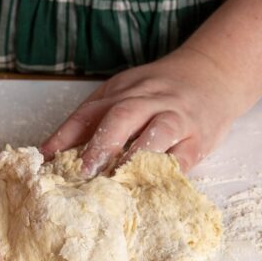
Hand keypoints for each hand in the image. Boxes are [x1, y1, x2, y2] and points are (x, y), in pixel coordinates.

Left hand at [41, 46, 245, 175]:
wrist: (214, 73)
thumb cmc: (161, 92)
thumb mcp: (126, 92)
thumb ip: (94, 119)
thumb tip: (53, 154)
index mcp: (124, 89)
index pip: (90, 110)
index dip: (66, 134)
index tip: (47, 158)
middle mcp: (149, 99)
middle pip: (123, 115)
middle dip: (101, 144)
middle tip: (84, 172)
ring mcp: (177, 117)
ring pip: (157, 132)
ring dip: (135, 157)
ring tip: (117, 180)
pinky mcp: (199, 138)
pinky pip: (184, 156)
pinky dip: (166, 172)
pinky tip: (150, 187)